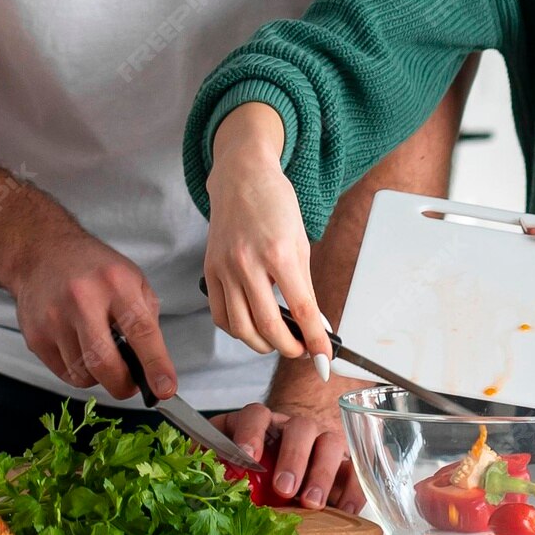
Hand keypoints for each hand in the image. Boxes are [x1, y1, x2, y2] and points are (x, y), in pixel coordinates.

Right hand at [0, 201, 177, 400]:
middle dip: (123, 385)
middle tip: (131, 384)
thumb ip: (146, 318)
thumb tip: (155, 364)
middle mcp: (82, 300)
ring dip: (100, 376)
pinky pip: (64, 374)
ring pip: (83, 375)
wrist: (42, 252)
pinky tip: (80, 348)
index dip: (156, 365)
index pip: (141, 331)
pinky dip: (79, 371)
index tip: (165, 388)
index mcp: (116, 283)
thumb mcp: (132, 278)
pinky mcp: (36, 336)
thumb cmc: (94, 268)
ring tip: (101, 351)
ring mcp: (54, 319)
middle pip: (104, 363)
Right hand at [202, 103, 331, 365]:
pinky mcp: (209, 270)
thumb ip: (305, 284)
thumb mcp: (300, 240)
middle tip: (301, 350)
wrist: (241, 177)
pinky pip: (220, 314)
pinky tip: (250, 327)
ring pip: (240, 327)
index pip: (301, 309)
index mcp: (278, 252)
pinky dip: (236, 330)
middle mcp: (248, 262)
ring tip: (277, 342)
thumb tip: (314, 322)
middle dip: (288, 348)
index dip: (315, 340)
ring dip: (261, 344)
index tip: (324, 358)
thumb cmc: (274, 203)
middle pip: (268, 326)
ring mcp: (225, 268)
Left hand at [215, 386, 362, 512]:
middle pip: (300, 427)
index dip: (251, 432)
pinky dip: (353, 489)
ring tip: (312, 503)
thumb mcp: (226, 465)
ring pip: (330, 443)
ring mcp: (320, 443)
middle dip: (293, 457)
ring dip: (322, 472)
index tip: (247, 456)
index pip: (256, 414)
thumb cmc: (250, 471)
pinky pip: (353, 470)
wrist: (280, 476)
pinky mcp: (341, 465)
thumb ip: (211, 466)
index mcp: (261, 424)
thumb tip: (190, 476)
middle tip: (284, 489)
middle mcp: (292, 428)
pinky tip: (345, 509)